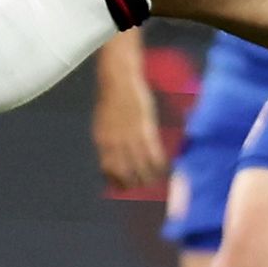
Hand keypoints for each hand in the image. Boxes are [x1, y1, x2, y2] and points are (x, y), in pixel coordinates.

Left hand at [92, 75, 169, 193]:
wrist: (119, 80)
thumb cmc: (112, 99)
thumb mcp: (103, 123)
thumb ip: (108, 140)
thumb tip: (112, 156)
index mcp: (103, 141)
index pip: (109, 171)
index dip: (118, 182)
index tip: (125, 186)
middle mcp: (115, 143)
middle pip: (125, 173)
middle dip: (135, 183)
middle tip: (142, 184)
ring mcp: (131, 137)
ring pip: (141, 168)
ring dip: (149, 177)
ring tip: (155, 180)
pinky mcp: (146, 130)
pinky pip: (154, 155)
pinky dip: (159, 164)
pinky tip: (164, 167)